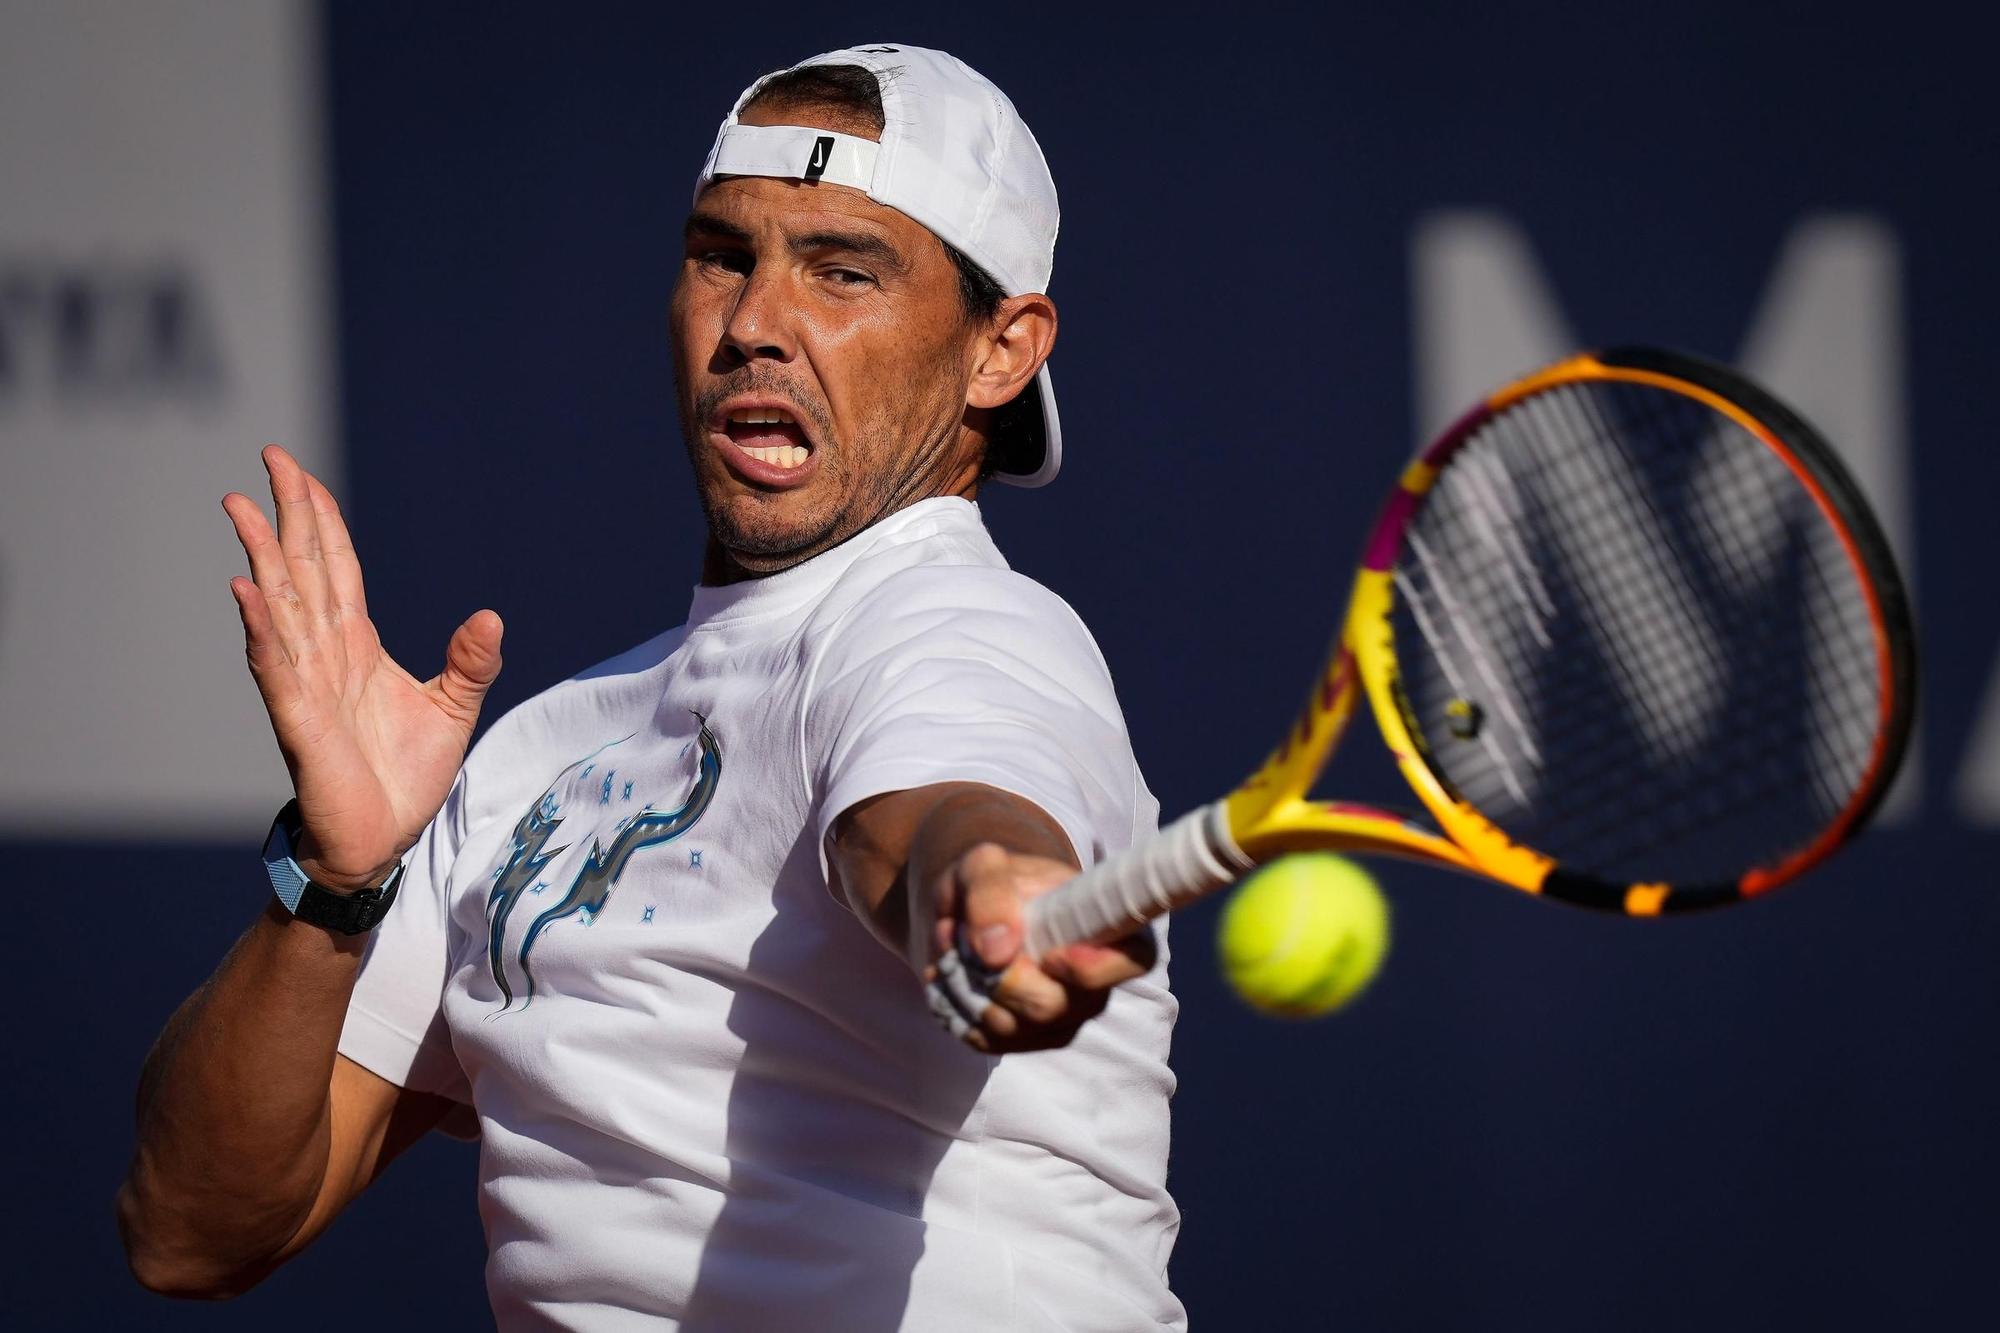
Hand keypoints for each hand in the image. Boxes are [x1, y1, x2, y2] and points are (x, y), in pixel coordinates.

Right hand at [223, 445, 501, 890]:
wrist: (382, 840)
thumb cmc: (404, 776)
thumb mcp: (452, 708)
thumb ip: (470, 661)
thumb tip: (492, 616)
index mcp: (357, 645)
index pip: (336, 568)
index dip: (322, 520)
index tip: (302, 475)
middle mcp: (324, 654)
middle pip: (303, 570)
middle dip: (287, 514)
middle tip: (268, 457)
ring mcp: (306, 684)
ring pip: (281, 606)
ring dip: (262, 557)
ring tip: (240, 507)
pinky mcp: (299, 720)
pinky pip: (276, 667)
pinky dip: (262, 630)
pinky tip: (246, 591)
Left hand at [923, 843, 1156, 1053]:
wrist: (971, 909)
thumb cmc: (993, 882)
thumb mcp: (982, 865)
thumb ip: (990, 892)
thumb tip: (996, 951)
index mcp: (1109, 929)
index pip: (1132, 961)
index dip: (1095, 969)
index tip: (1050, 956)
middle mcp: (1094, 985)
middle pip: (1051, 1008)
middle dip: (997, 977)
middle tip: (961, 935)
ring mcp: (1062, 1019)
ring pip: (1011, 1029)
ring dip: (966, 987)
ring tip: (952, 944)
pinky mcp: (1026, 1039)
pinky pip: (985, 1041)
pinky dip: (955, 1007)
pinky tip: (952, 973)